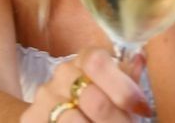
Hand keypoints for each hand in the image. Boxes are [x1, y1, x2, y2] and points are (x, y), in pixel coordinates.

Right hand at [20, 47, 150, 121]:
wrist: (56, 111)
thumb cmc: (95, 97)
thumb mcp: (113, 86)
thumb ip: (126, 77)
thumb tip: (140, 58)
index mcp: (86, 58)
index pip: (99, 63)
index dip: (123, 88)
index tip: (143, 109)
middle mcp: (63, 73)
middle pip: (94, 100)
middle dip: (118, 122)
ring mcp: (45, 96)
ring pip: (76, 121)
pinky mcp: (31, 118)